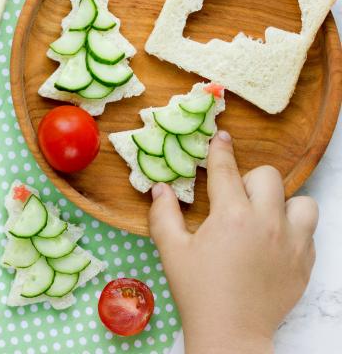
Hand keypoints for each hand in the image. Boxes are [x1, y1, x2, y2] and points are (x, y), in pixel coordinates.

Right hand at [149, 131, 316, 353]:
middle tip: (234, 200)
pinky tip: (273, 244)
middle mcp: (267, 222)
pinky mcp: (305, 262)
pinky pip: (309, 231)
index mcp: (232, 216)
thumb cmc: (198, 291)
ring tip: (264, 219)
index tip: (221, 138)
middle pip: (268, 177)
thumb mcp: (172, 251)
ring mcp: (292, 243)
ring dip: (282, 204)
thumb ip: (163, 215)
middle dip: (249, 180)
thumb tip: (160, 189)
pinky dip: (293, 230)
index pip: (226, 170)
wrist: (231, 332)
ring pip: (301, 202)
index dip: (221, 150)